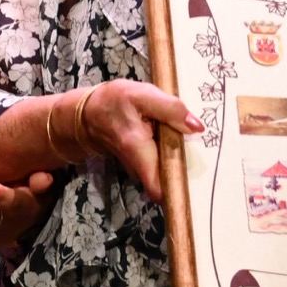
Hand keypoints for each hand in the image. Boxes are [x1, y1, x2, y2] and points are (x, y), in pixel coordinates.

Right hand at [76, 80, 201, 202]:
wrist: (88, 114)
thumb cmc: (114, 102)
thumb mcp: (142, 95)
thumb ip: (171, 109)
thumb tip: (197, 127)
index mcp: (139, 152)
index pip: (160, 190)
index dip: (179, 189)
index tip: (198, 178)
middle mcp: (139, 168)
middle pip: (169, 181)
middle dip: (185, 167)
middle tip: (199, 148)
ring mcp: (139, 170)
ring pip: (165, 173)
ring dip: (177, 158)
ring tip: (184, 137)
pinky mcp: (140, 166)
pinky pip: (161, 166)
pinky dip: (169, 154)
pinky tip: (171, 137)